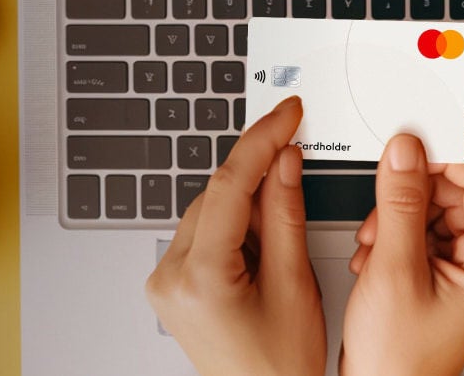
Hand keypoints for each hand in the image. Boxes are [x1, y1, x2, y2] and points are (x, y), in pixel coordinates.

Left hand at [145, 97, 325, 375]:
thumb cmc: (280, 366)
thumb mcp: (294, 285)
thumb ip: (285, 215)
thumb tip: (284, 160)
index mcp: (199, 277)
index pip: (229, 185)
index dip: (261, 140)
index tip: (286, 114)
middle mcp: (170, 276)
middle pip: (217, 196)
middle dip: (259, 181)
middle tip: (299, 170)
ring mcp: (165, 281)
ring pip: (210, 213)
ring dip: (247, 210)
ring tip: (280, 249)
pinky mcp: (171, 285)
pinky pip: (202, 236)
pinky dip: (234, 230)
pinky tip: (259, 253)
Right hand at [339, 135, 463, 375]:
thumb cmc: (399, 356)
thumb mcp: (393, 270)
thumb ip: (399, 203)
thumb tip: (405, 150)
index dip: (446, 154)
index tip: (409, 139)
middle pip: (455, 190)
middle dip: (409, 191)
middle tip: (378, 204)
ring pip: (432, 205)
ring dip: (394, 215)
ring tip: (373, 246)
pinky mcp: (442, 268)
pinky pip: (420, 226)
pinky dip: (391, 232)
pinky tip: (374, 256)